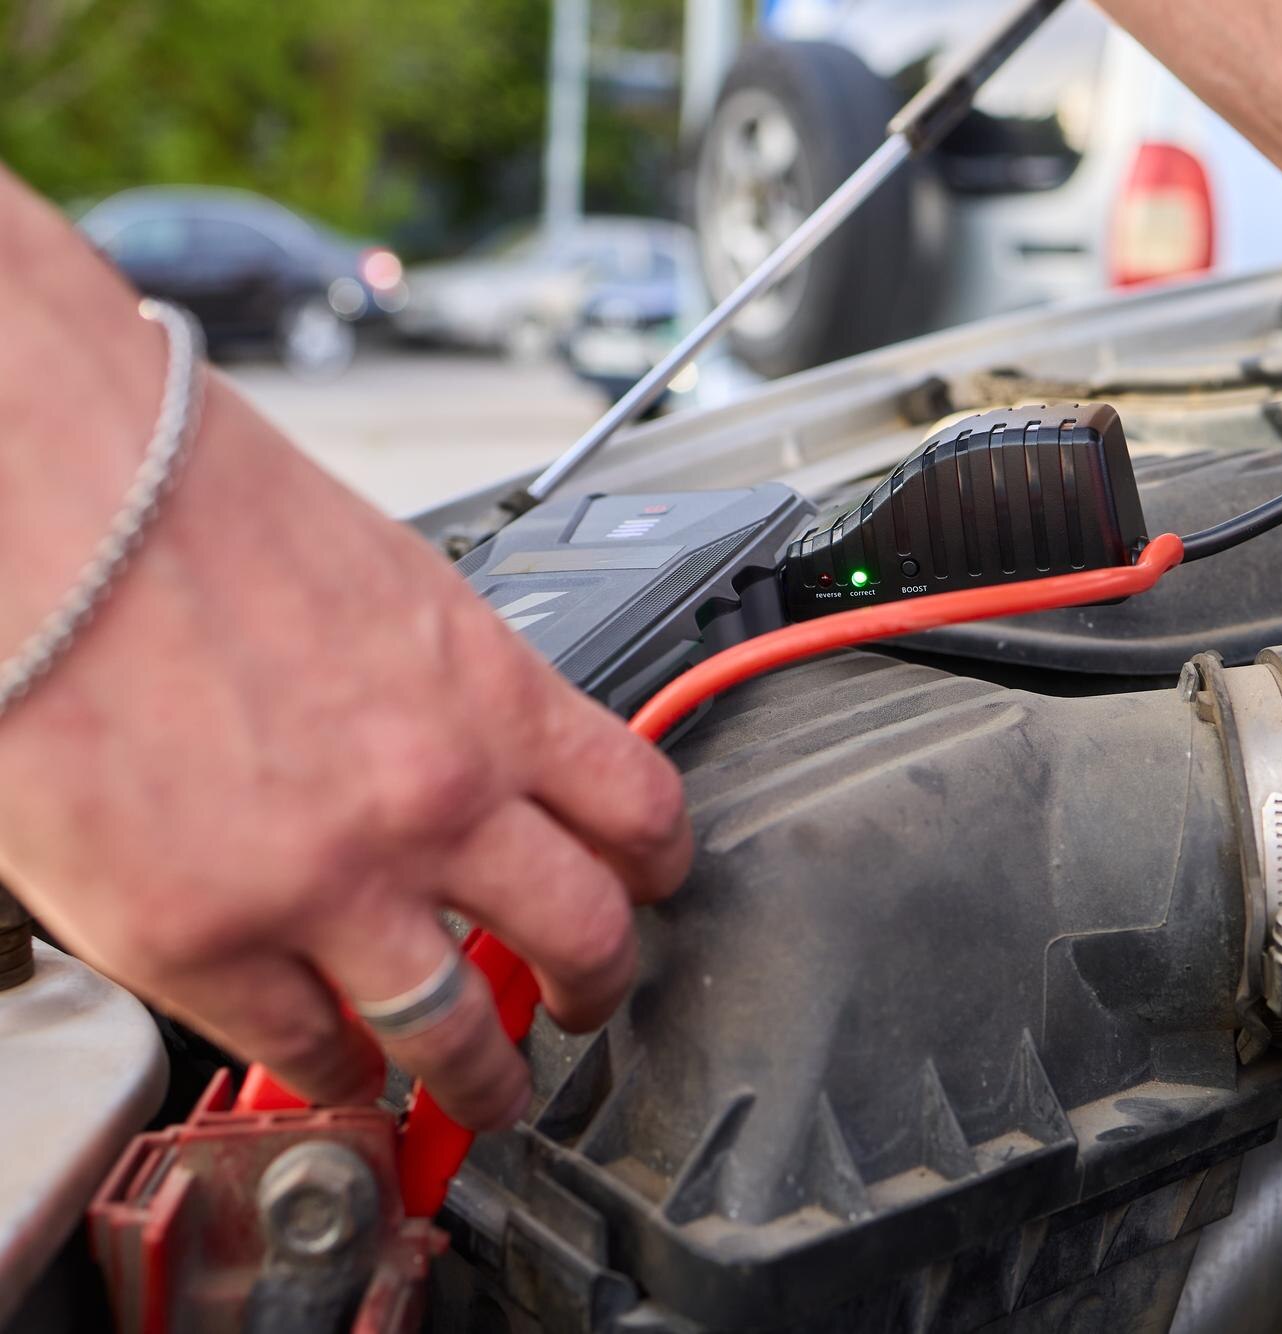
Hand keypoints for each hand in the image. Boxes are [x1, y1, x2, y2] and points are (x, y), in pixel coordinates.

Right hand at [0, 346, 690, 1129]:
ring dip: (479, 1075)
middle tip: (582, 1008)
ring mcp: (323, 881)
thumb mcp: (394, 586)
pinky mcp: (200, 940)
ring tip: (475, 1087)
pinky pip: (307, 1047)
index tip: (650, 890)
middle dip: (597, 989)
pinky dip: (333, 1070)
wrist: (46, 495)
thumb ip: (455, 691)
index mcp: (491, 695)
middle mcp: (432, 796)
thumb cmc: (195, 511)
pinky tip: (336, 1062)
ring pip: (457, 1030)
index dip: (661, 868)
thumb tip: (487, 758)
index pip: (643, 810)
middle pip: (585, 937)